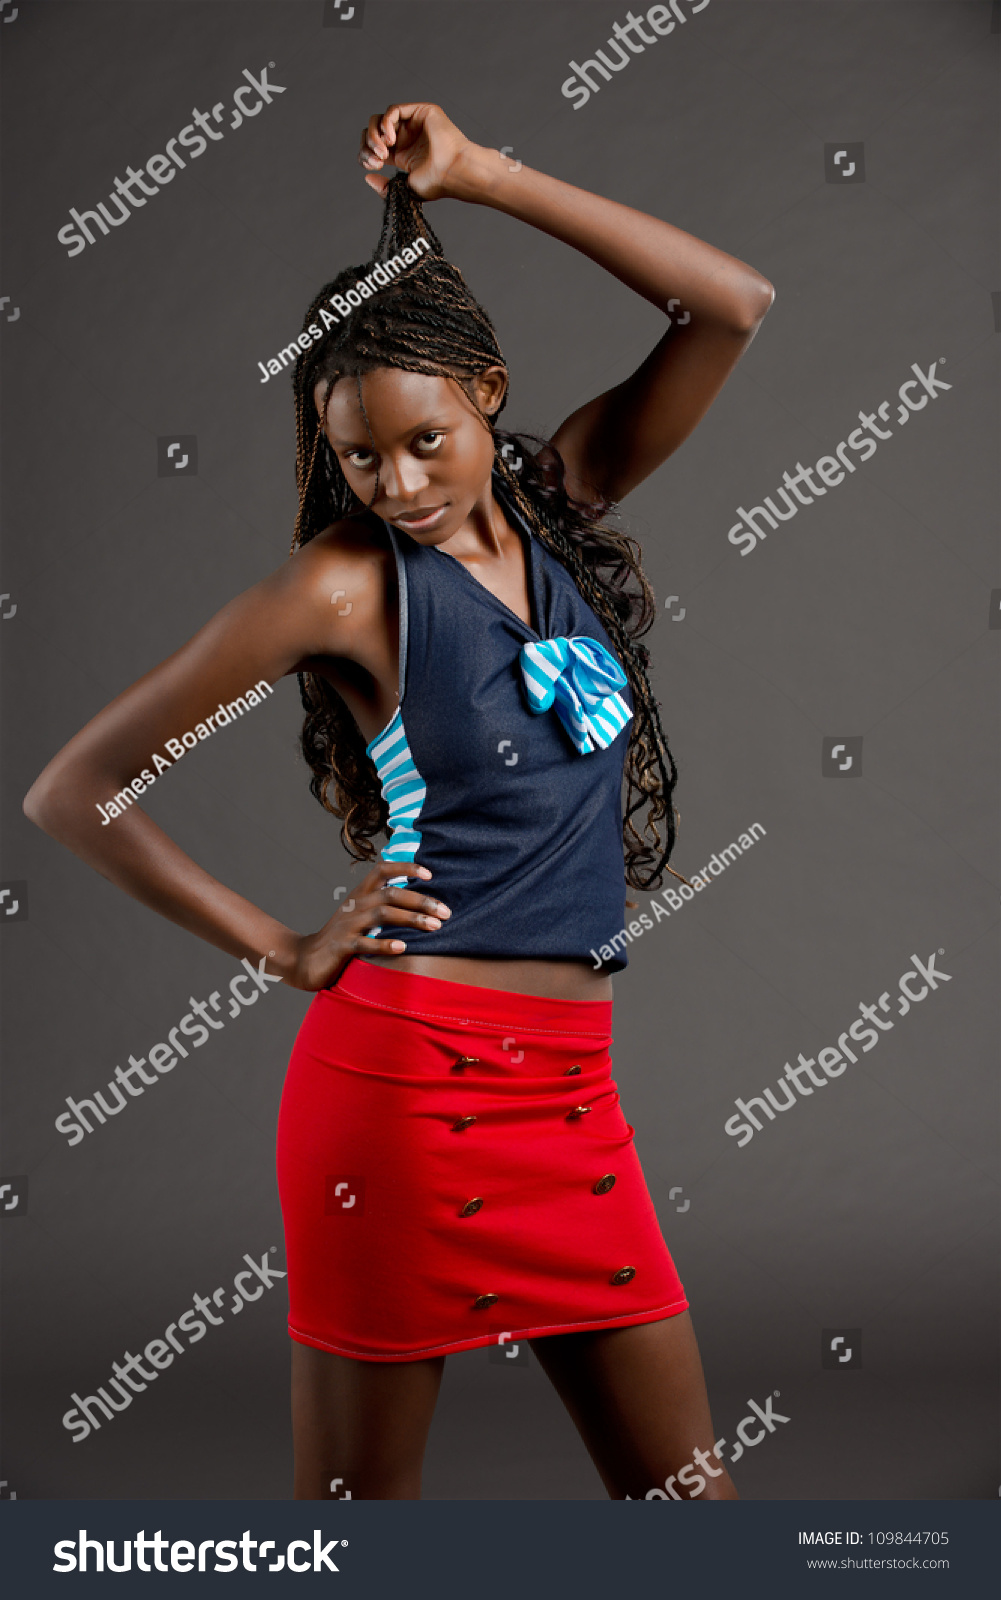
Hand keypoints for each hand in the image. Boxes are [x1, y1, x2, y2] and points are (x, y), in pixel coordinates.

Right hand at [283, 860, 450, 990]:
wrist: (304, 959)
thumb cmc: (341, 938)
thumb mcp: (359, 916)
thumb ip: (382, 905)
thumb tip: (417, 901)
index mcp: (360, 894)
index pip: (382, 870)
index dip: (406, 867)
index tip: (430, 874)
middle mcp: (355, 905)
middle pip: (391, 894)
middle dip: (421, 901)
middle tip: (446, 912)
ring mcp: (347, 925)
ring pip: (382, 915)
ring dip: (411, 920)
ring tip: (435, 927)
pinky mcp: (342, 947)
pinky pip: (365, 943)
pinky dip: (385, 944)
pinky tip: (404, 948)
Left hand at [358, 102, 472, 200]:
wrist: (453, 173)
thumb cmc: (437, 184)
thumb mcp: (404, 190)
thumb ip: (385, 188)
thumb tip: (367, 177)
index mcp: (402, 154)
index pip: (373, 146)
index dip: (366, 154)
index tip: (374, 167)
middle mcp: (406, 136)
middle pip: (373, 130)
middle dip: (368, 144)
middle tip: (378, 160)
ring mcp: (413, 123)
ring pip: (380, 119)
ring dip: (375, 135)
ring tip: (383, 151)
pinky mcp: (420, 111)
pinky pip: (393, 110)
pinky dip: (386, 123)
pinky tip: (391, 140)